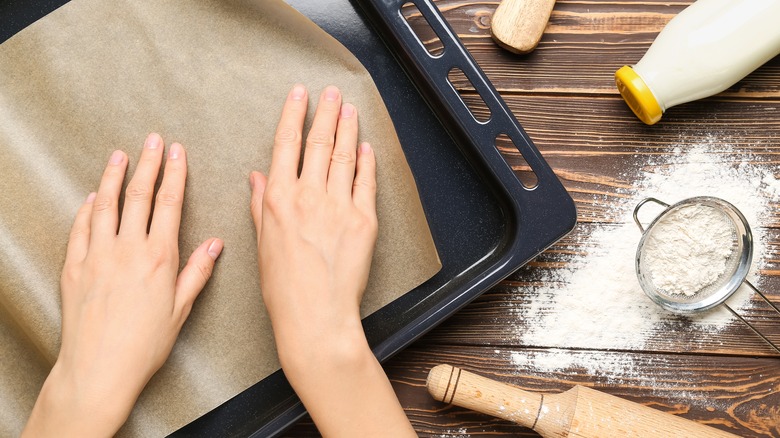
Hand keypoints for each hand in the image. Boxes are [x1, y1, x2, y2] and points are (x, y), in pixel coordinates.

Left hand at [23, 134, 221, 436]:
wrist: (99, 368)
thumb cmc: (144, 344)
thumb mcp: (181, 309)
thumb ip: (197, 271)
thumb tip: (214, 243)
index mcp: (158, 258)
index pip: (168, 204)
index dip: (173, 174)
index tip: (176, 152)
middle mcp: (127, 250)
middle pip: (138, 196)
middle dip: (148, 164)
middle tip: (152, 140)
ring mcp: (97, 255)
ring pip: (105, 205)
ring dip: (113, 176)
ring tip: (119, 154)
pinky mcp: (74, 267)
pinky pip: (80, 228)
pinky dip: (87, 208)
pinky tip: (92, 197)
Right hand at [250, 85, 414, 436]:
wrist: (316, 316)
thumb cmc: (284, 288)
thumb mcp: (262, 244)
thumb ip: (260, 205)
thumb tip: (257, 176)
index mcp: (279, 200)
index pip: (286, 145)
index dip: (293, 115)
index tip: (299, 95)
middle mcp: (309, 197)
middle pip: (319, 143)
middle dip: (326, 113)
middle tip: (332, 93)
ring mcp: (339, 206)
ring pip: (345, 156)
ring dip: (348, 128)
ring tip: (350, 109)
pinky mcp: (364, 220)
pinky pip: (366, 182)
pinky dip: (366, 161)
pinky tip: (366, 147)